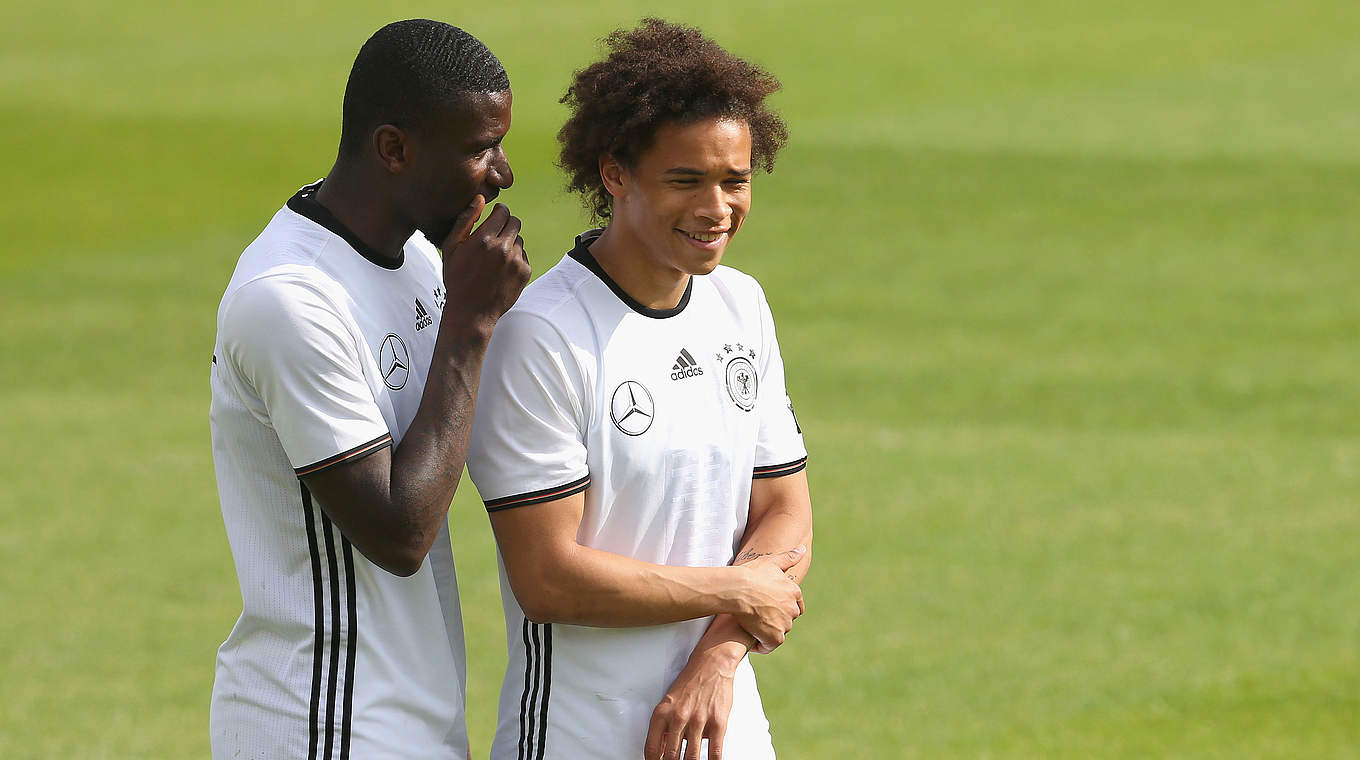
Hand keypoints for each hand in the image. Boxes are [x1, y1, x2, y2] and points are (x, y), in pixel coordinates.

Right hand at [438, 196, 530, 330]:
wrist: (471, 311)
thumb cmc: (458, 280)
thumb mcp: (451, 248)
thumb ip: (465, 220)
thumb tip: (480, 199)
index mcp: (484, 240)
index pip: (503, 212)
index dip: (498, 213)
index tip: (495, 217)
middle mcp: (503, 248)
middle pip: (515, 222)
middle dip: (506, 225)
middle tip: (495, 236)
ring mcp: (516, 261)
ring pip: (519, 240)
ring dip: (510, 243)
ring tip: (495, 258)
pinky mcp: (525, 272)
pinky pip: (523, 255)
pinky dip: (515, 259)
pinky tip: (501, 269)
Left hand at [644, 650, 736, 759]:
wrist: (711, 664)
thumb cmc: (690, 683)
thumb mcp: (669, 702)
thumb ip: (665, 727)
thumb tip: (661, 750)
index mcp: (663, 713)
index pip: (652, 748)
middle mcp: (679, 718)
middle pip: (671, 756)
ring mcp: (698, 721)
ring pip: (692, 757)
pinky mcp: (717, 722)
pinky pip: (715, 751)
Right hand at [730, 546, 803, 651]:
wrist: (737, 590)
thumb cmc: (750, 574)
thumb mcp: (770, 562)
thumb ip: (788, 557)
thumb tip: (802, 549)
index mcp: (794, 591)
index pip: (795, 604)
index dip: (782, 607)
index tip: (768, 607)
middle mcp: (793, 609)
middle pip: (786, 619)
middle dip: (775, 619)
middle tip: (757, 616)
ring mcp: (785, 624)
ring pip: (778, 632)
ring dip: (768, 631)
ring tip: (752, 626)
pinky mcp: (775, 638)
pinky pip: (769, 645)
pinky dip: (761, 645)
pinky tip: (750, 638)